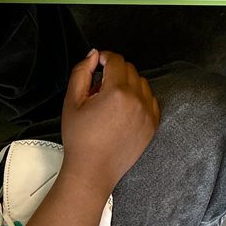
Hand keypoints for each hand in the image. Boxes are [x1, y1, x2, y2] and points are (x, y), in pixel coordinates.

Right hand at [56, 50, 159, 198]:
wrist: (93, 170)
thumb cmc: (79, 138)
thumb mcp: (72, 101)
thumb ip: (81, 72)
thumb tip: (93, 54)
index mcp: (117, 91)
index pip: (116, 60)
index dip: (104, 57)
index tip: (97, 64)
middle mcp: (137, 99)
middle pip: (129, 69)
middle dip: (114, 72)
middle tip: (99, 88)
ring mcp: (148, 112)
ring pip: (141, 82)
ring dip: (128, 83)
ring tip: (111, 101)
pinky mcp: (153, 124)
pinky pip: (150, 99)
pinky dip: (139, 98)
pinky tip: (124, 110)